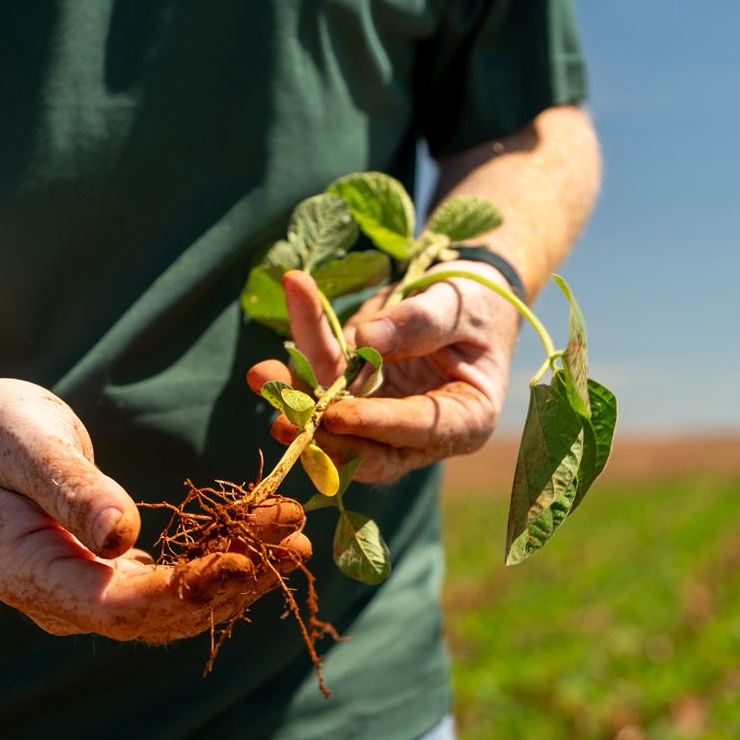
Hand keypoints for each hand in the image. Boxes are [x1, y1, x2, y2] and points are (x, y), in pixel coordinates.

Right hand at [0, 378, 310, 640]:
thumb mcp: (29, 445)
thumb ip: (73, 491)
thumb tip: (122, 536)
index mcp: (26, 574)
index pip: (115, 604)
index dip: (183, 591)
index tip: (243, 564)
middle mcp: (56, 601)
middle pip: (155, 614)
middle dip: (231, 584)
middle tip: (296, 546)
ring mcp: (82, 594)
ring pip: (171, 607)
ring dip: (237, 578)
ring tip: (296, 542)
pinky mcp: (105, 576)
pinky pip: (168, 584)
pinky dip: (217, 565)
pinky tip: (262, 542)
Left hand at [246, 267, 519, 483]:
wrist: (466, 297)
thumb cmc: (478, 302)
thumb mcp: (460, 305)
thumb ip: (420, 322)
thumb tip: (365, 339)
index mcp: (467, 419)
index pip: (418, 429)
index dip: (375, 424)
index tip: (336, 414)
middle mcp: (423, 433)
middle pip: (367, 442)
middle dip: (321, 431)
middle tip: (282, 416)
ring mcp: (385, 420)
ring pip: (334, 421)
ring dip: (295, 402)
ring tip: (261, 375)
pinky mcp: (357, 400)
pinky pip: (322, 389)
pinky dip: (294, 374)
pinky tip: (265, 367)